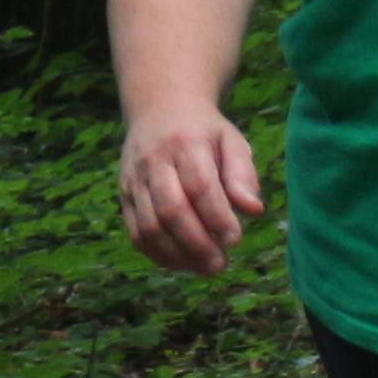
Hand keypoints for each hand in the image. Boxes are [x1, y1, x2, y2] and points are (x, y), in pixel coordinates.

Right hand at [120, 106, 265, 277]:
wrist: (159, 109)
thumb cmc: (205, 132)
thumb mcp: (232, 141)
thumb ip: (242, 175)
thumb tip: (254, 211)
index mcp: (186, 143)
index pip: (200, 186)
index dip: (217, 217)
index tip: (236, 240)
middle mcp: (154, 161)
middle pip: (171, 210)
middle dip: (197, 243)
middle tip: (221, 264)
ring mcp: (134, 179)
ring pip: (149, 226)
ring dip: (177, 254)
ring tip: (205, 268)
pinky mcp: (123, 195)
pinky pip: (135, 232)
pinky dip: (158, 254)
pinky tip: (182, 263)